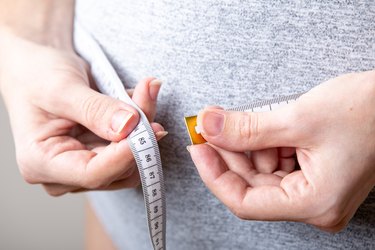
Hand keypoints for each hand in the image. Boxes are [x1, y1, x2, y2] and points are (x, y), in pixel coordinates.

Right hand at [0, 30, 165, 195]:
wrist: (38, 68)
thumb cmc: (38, 76)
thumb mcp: (62, 87)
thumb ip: (95, 109)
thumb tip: (129, 126)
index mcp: (40, 162)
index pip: (93, 174)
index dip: (126, 155)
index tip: (151, 129)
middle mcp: (63, 173)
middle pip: (117, 168)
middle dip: (140, 133)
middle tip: (148, 93)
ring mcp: (83, 166)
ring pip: (130, 161)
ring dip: (144, 128)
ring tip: (143, 92)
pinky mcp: (100, 156)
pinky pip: (130, 149)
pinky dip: (140, 125)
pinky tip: (137, 99)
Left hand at [189, 71, 374, 231]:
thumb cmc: (368, 110)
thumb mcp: (298, 118)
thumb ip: (247, 128)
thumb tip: (209, 127)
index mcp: (314, 203)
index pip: (245, 202)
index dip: (214, 174)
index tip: (197, 148)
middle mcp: (314, 204)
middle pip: (251, 185)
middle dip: (228, 153)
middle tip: (209, 127)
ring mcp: (314, 190)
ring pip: (261, 172)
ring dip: (246, 145)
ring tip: (239, 120)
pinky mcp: (314, 174)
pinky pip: (276, 162)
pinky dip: (263, 143)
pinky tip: (260, 126)